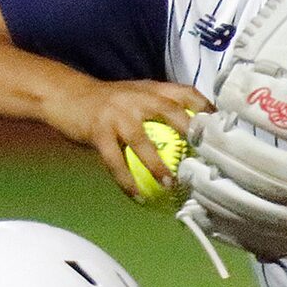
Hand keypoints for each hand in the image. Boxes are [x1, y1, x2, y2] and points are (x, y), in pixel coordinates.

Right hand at [48, 78, 209, 199]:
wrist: (66, 95)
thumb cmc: (105, 101)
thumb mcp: (134, 94)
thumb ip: (157, 107)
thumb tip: (188, 131)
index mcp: (149, 88)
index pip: (184, 91)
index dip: (204, 106)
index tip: (220, 126)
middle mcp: (136, 98)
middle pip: (170, 112)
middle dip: (189, 132)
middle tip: (204, 156)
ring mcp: (117, 114)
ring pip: (141, 141)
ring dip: (157, 165)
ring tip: (170, 184)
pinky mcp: (98, 132)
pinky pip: (115, 161)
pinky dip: (126, 181)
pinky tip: (137, 198)